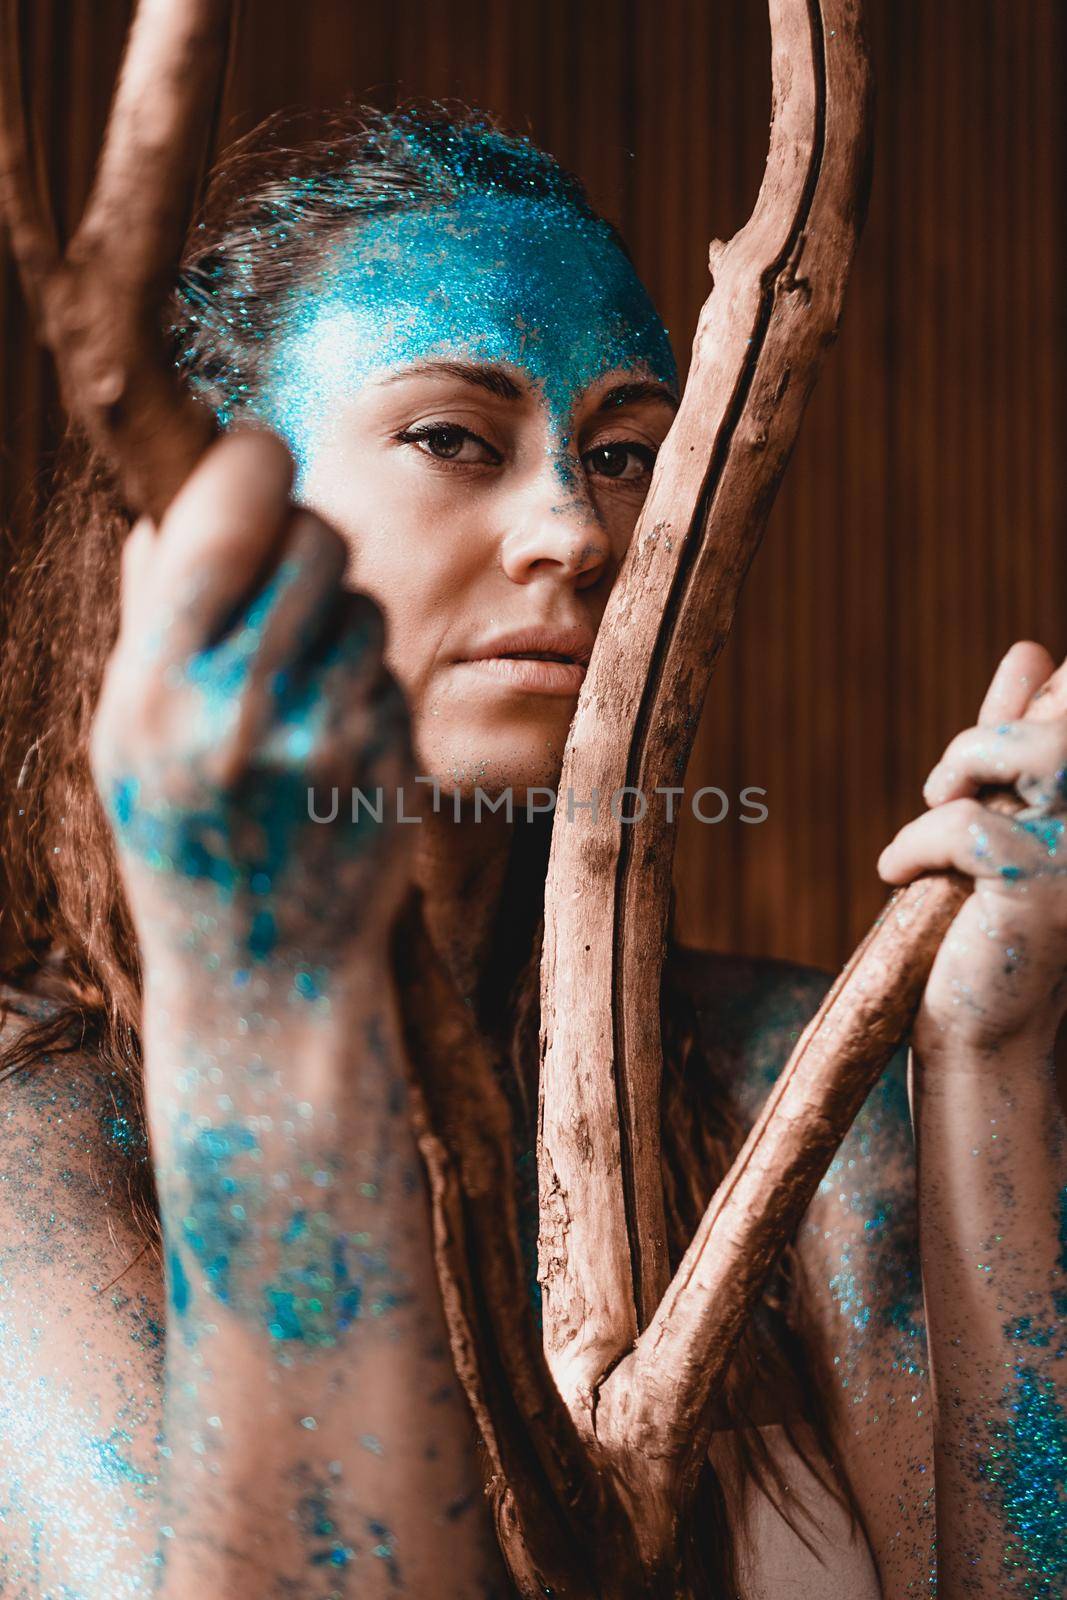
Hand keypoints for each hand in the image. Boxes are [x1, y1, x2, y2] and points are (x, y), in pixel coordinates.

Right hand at [89, 428, 414, 1003]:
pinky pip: (392, 671)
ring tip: (294, 698)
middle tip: (279, 587)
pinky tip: (331, 747)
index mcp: (154, 689)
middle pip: (318, 534)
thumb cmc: (186, 843)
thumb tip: (180, 493)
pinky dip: (366, 687)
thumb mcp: (127, 740)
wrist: (265, 978)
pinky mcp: (394, 761)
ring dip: (336, 622)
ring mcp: (330, 738)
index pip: (231, 505)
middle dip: (303, 540)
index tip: (255, 460)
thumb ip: (153, 615)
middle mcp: (243, 709)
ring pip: (365, 602)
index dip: (250, 462)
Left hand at [877, 640, 1066, 1054]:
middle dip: (991, 733)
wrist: (980, 1026)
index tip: (984, 759)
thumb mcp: (1004, 814)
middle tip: (947, 787)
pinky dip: (915, 841)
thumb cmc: (988, 919)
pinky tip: (895, 873)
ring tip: (931, 810)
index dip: (1046, 695)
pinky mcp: (1043, 890)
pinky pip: (967, 825)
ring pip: (1033, 750)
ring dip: (961, 767)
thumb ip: (1019, 736)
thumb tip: (1031, 649)